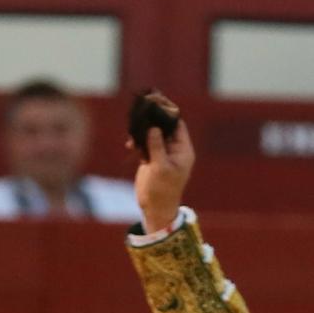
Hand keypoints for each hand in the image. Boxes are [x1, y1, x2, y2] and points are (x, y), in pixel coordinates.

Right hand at [130, 96, 194, 233]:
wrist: (155, 208)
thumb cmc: (163, 191)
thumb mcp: (161, 168)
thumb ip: (157, 146)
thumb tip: (154, 128)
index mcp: (183, 150)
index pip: (177, 125)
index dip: (167, 114)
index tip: (155, 104)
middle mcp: (174, 150)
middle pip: (164, 126)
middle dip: (153, 119)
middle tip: (140, 110)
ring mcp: (162, 153)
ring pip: (153, 134)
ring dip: (143, 130)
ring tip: (133, 128)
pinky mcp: (151, 159)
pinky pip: (145, 144)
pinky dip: (138, 142)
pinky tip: (130, 144)